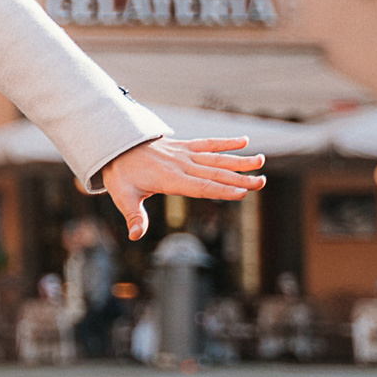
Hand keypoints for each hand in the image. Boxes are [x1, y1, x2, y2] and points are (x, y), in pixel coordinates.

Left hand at [98, 138, 266, 240]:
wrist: (114, 145)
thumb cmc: (120, 174)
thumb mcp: (122, 196)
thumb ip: (133, 216)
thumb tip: (135, 235)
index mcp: (169, 179)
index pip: (200, 186)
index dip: (222, 190)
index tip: (243, 192)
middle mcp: (180, 165)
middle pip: (214, 173)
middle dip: (239, 178)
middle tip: (262, 182)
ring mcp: (183, 154)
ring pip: (215, 158)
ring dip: (239, 160)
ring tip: (261, 161)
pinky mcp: (184, 146)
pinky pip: (207, 144)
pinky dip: (225, 142)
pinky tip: (245, 141)